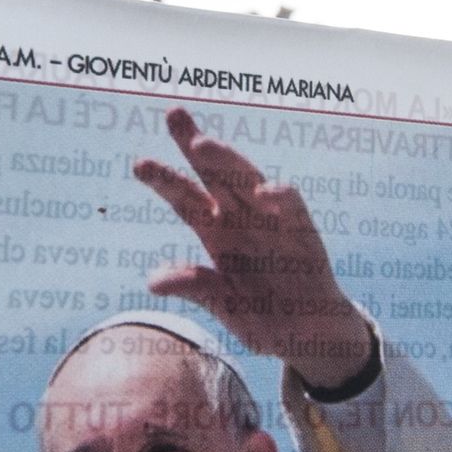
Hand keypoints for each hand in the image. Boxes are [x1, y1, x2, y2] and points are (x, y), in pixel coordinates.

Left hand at [134, 108, 369, 390]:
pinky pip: (292, 206)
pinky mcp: (303, 232)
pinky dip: (281, 197)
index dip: (164, 179)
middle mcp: (241, 218)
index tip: (140, 164)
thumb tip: (154, 281)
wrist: (311, 337)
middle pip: (214, 173)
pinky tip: (264, 193)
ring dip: (228, 160)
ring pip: (248, 179)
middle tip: (174, 114)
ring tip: (204, 145)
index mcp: (215, 233)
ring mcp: (272, 220)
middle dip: (194, 143)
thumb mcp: (227, 309)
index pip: (185, 198)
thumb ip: (198, 289)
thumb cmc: (266, 319)